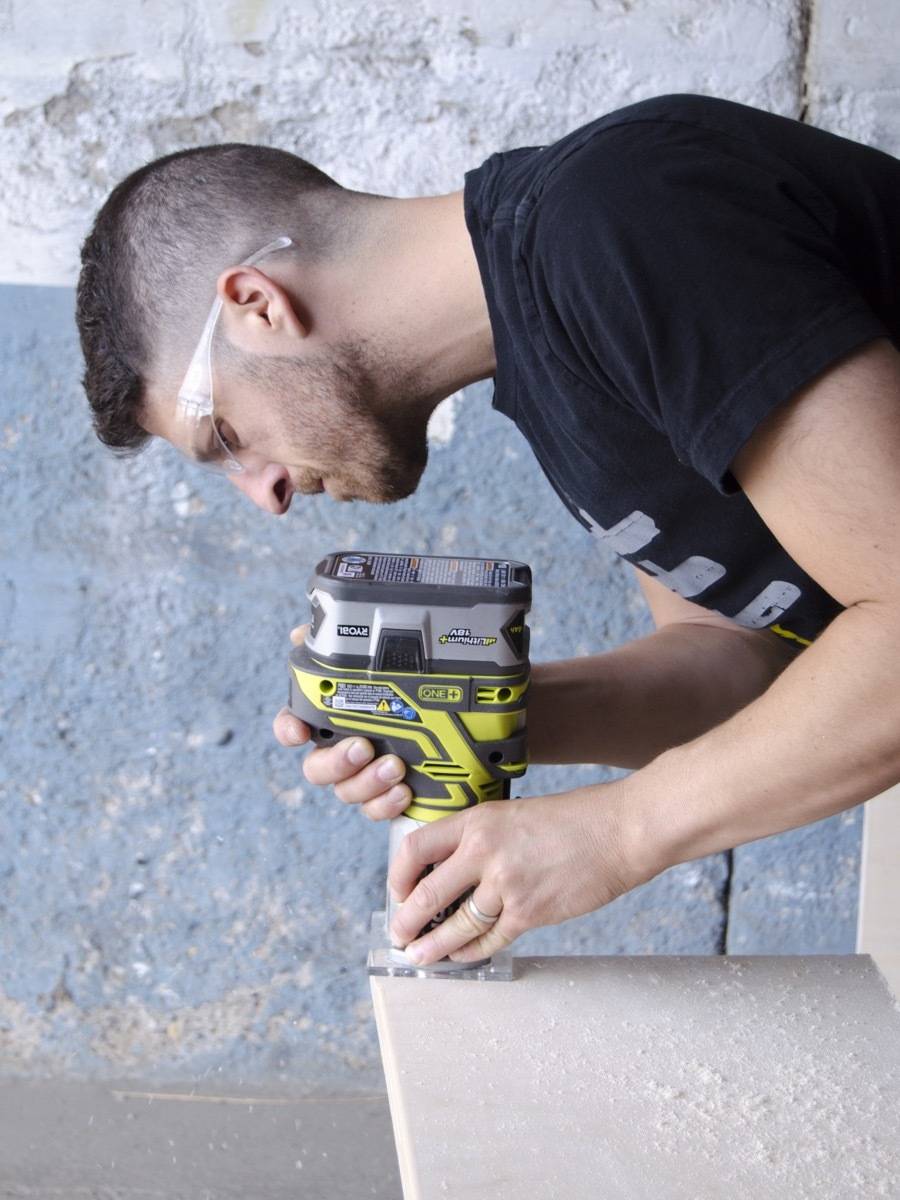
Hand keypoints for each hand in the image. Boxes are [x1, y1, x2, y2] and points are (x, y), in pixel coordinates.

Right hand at [272, 625, 412, 819]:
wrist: (459, 708)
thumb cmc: (407, 681)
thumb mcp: (376, 653)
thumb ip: (338, 640)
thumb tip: (302, 632)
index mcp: (332, 717)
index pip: (293, 724)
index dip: (289, 729)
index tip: (298, 730)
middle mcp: (341, 749)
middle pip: (317, 768)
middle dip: (336, 761)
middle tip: (362, 747)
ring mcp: (364, 775)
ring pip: (347, 791)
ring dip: (366, 782)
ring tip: (395, 767)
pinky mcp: (389, 792)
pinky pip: (376, 809)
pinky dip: (386, 804)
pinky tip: (403, 792)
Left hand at [388, 785, 652, 965]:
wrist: (619, 831)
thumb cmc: (574, 820)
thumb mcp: (514, 814)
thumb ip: (481, 839)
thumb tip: (450, 872)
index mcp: (477, 820)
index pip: (416, 848)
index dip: (399, 875)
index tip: (398, 890)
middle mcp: (485, 851)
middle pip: (427, 894)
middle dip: (406, 921)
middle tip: (399, 935)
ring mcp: (506, 884)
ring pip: (455, 925)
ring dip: (434, 946)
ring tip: (421, 955)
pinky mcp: (529, 913)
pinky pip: (490, 939)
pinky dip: (472, 951)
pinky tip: (462, 955)